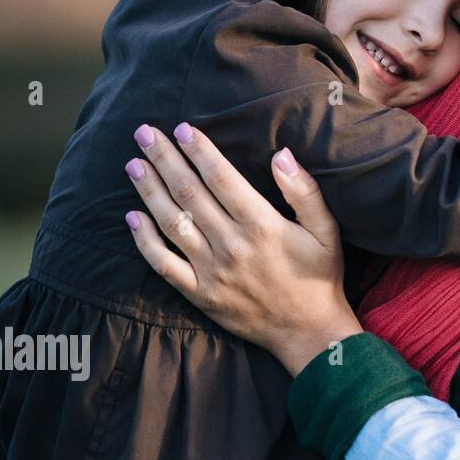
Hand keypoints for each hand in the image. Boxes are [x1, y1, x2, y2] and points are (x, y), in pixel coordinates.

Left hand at [123, 123, 362, 373]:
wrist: (308, 331)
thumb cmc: (320, 276)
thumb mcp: (327, 231)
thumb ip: (305, 191)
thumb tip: (281, 154)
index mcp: (262, 225)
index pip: (221, 179)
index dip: (200, 151)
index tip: (182, 128)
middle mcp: (232, 245)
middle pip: (189, 194)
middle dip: (165, 160)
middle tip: (144, 133)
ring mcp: (211, 271)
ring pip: (172, 223)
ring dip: (149, 191)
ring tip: (133, 164)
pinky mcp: (200, 294)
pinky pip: (164, 264)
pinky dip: (145, 240)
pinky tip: (133, 217)